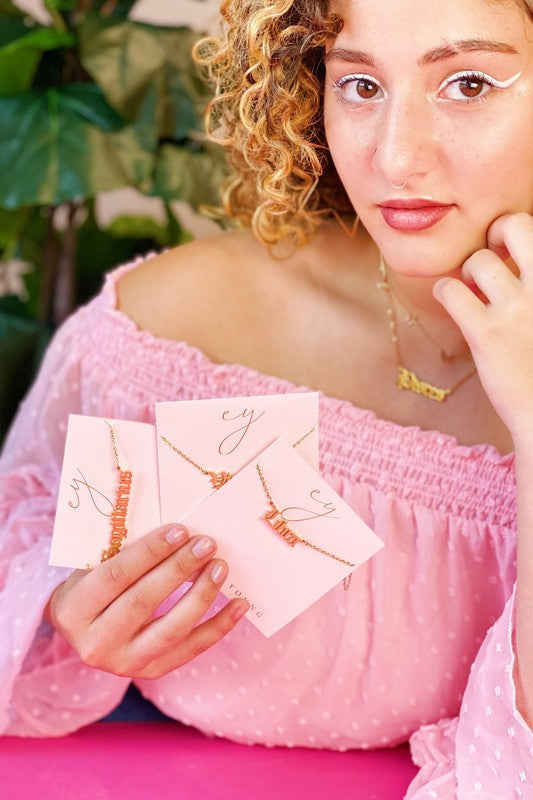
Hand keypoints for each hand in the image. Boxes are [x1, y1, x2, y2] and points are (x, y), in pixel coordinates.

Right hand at [45, 524, 248, 678]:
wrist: (82, 629)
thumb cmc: (92, 584)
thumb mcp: (93, 566)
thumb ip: (123, 551)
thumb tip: (177, 532)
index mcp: (74, 610)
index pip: (116, 576)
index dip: (150, 552)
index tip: (180, 530)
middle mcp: (95, 643)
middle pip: (144, 602)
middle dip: (179, 569)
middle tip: (207, 544)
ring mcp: (123, 664)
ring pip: (170, 630)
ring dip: (201, 595)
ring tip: (220, 567)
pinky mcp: (150, 672)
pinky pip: (190, 650)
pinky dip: (218, 627)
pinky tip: (238, 605)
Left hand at [434, 212, 532, 441]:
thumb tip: (516, 268)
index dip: (518, 233)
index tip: (511, 252)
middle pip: (514, 224)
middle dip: (496, 232)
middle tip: (490, 254)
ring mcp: (517, 310)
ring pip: (478, 260)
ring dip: (468, 271)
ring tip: (472, 290)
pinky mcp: (486, 335)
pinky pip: (450, 290)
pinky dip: (445, 291)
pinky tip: (452, 302)